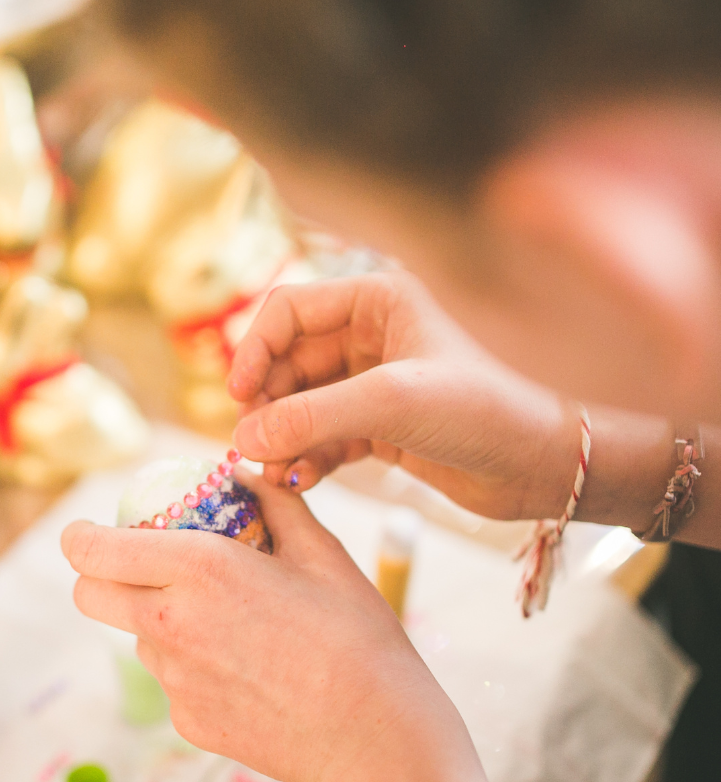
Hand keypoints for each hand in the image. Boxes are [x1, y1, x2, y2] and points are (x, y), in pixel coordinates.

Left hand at [61, 472, 444, 781]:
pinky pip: (172, 680)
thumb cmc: (356, 637)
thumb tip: (245, 475)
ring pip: (136, 637)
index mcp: (198, 569)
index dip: (81, 536)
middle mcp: (170, 624)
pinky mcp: (187, 721)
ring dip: (160, 620)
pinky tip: (250, 671)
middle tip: (143, 569)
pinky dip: (194, 666)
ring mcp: (175, 680)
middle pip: (88, 595)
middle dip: (100, 576)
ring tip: (233, 625)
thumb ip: (273, 504)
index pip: (92, 549)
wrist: (374, 737)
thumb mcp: (321, 552)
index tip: (90, 532)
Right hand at [228, 271, 584, 520]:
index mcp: (379, 301)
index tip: (237, 396)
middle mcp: (374, 336)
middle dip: (267, 404)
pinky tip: (301, 480)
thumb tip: (241, 439)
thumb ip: (312, 417)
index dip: (255, 350)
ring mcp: (376, 384)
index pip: (289, 310)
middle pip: (289, 362)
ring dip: (283, 437)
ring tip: (274, 472)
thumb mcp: (393, 403)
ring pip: (303, 404)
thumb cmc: (487, 410)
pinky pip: (324, 436)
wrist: (544, 465)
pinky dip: (307, 457)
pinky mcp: (382, 428)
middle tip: (252, 445)